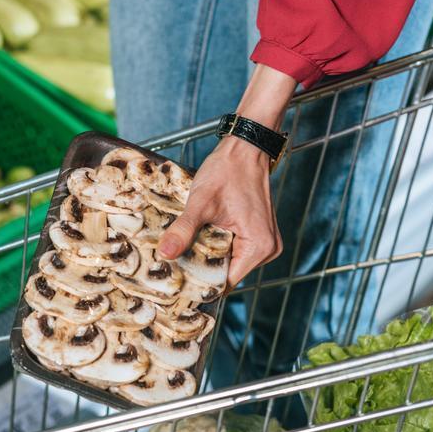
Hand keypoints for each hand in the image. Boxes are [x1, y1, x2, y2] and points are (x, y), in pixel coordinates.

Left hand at [158, 136, 281, 286]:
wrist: (245, 149)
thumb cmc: (228, 170)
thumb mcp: (201, 202)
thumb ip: (184, 230)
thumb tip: (165, 254)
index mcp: (258, 246)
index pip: (226, 281)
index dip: (201, 283)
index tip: (176, 280)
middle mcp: (267, 249)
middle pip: (229, 274)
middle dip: (203, 269)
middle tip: (174, 265)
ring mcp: (265, 243)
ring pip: (230, 262)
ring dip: (209, 257)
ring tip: (185, 248)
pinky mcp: (259, 235)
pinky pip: (235, 250)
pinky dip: (218, 246)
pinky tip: (201, 237)